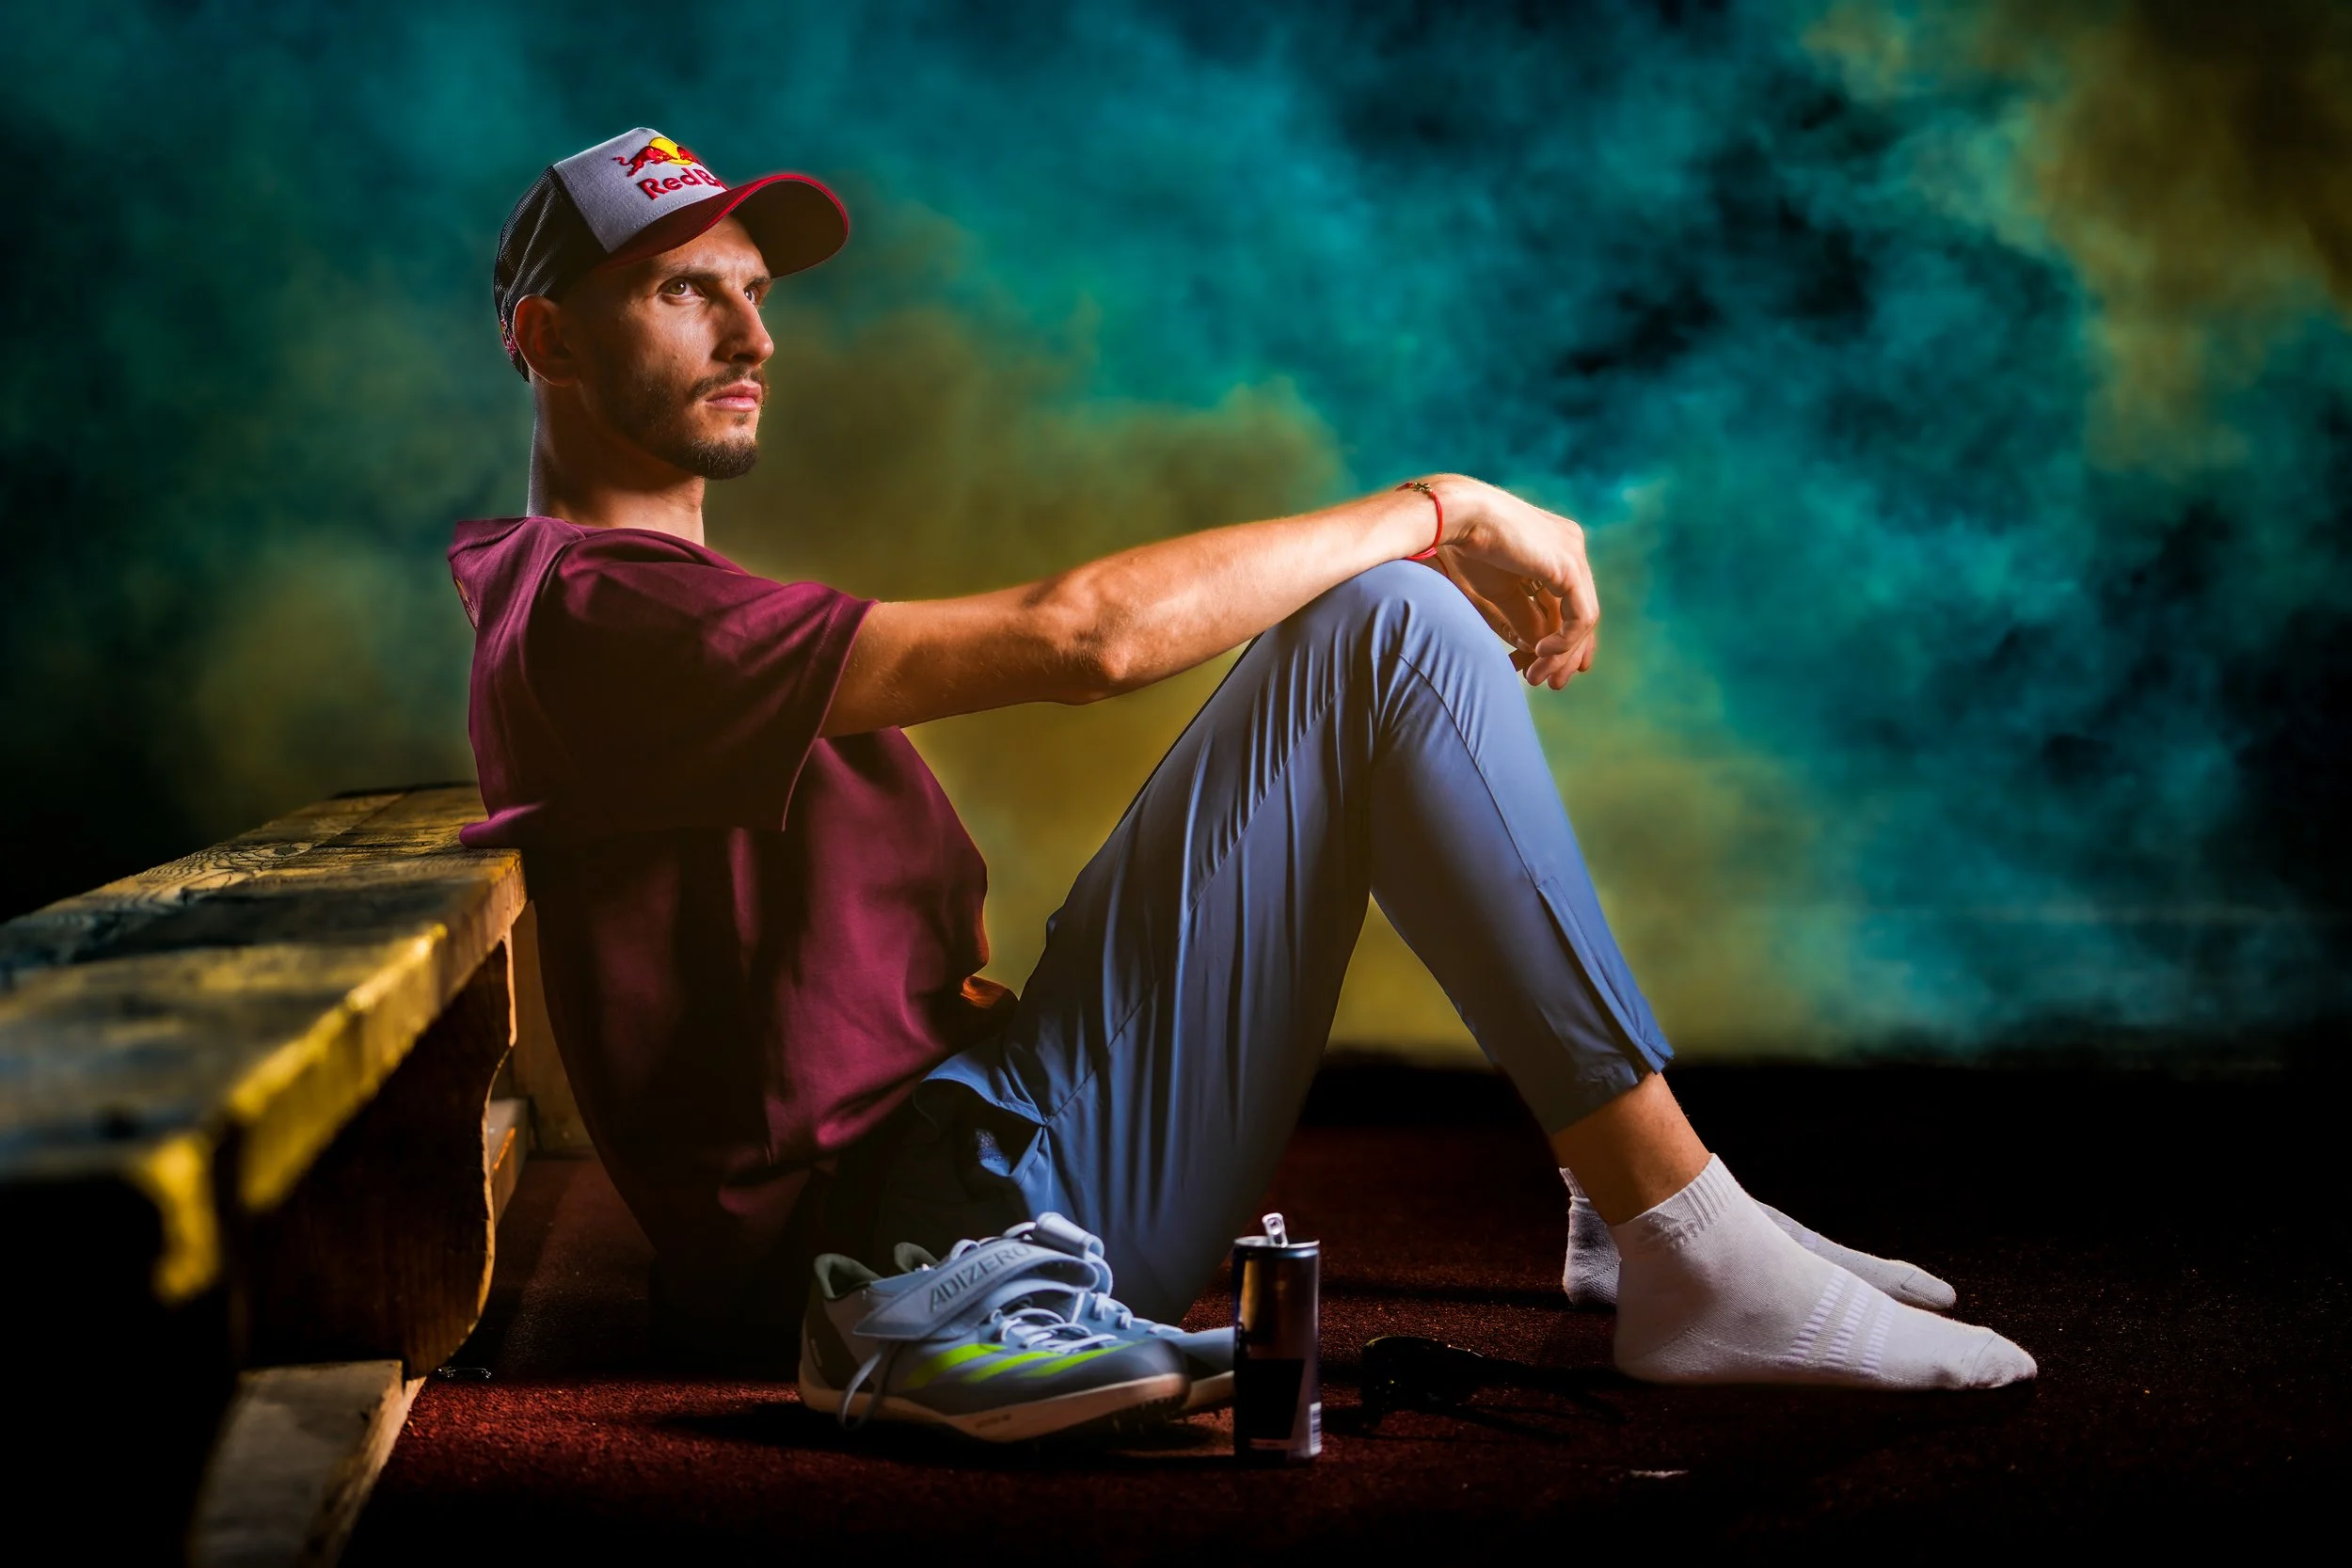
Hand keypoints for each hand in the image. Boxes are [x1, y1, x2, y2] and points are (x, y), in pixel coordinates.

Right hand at [1420, 477, 1599, 689]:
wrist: (1457, 518)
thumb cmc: (1465, 549)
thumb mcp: (1497, 593)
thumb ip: (1521, 619)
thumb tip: (1538, 650)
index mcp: (1553, 548)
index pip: (1569, 602)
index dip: (1563, 639)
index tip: (1546, 668)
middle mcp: (1570, 547)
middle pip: (1579, 612)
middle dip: (1565, 653)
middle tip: (1550, 684)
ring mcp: (1573, 554)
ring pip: (1582, 618)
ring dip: (1561, 654)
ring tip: (1538, 677)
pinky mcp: (1569, 566)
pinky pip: (1581, 616)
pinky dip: (1565, 641)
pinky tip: (1542, 654)